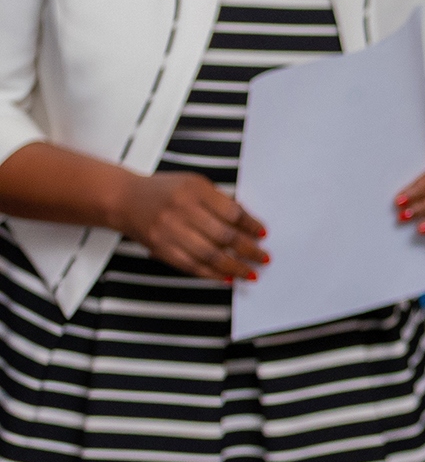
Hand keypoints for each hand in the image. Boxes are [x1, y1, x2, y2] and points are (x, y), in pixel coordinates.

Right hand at [123, 171, 266, 281]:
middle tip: (263, 257)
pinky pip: (191, 266)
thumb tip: (247, 223)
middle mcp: (181, 211)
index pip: (232, 212)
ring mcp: (169, 232)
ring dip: (233, 267)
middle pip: (223, 236)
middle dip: (248, 250)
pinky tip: (227, 277)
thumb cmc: (164, 190)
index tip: (263, 234)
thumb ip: (219, 201)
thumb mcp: (195, 184)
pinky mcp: (160, 249)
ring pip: (208, 255)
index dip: (251, 225)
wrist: (124, 199)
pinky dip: (211, 274)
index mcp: (195, 190)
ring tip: (250, 273)